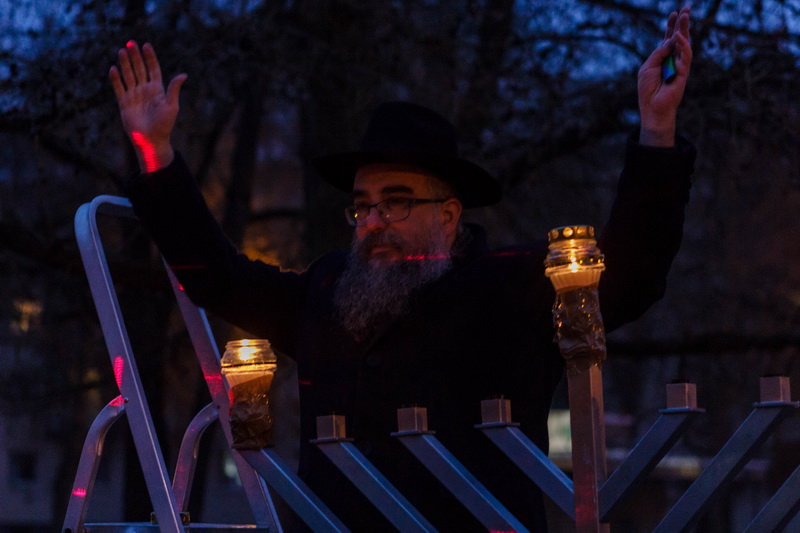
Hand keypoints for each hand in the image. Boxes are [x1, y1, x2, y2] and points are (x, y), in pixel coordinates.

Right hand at [109, 41, 186, 171]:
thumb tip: (184, 75)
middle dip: (135, 57)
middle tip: (131, 43)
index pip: (153, 69)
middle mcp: (145, 90)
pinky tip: (113, 69)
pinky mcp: (124, 103)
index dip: (150, 58)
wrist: (151, 140)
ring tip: (122, 51)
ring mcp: (134, 95)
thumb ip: (174, 89)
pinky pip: (119, 88)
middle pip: (139, 69)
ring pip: (128, 75)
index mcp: (157, 90)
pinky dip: (115, 79)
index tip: (146, 45)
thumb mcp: (172, 106)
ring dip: (125, 64)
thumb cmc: (164, 125)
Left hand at [637, 6, 691, 146]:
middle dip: (682, 23)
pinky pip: (685, 58)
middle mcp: (673, 60)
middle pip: (680, 38)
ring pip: (685, 45)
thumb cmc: (648, 90)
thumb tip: (669, 40)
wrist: (652, 108)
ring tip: (684, 17)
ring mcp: (680, 66)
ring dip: (685, 30)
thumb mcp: (648, 67)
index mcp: (663, 58)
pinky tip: (679, 38)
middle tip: (685, 9)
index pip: (669, 39)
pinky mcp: (684, 74)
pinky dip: (682, 47)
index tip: (673, 13)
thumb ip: (658, 53)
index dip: (671, 26)